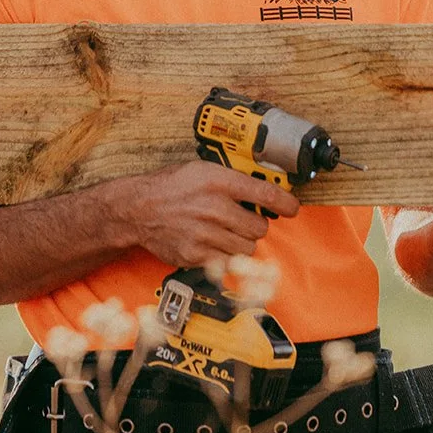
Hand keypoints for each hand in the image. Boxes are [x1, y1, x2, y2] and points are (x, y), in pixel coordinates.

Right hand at [126, 160, 299, 267]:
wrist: (139, 208)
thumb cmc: (171, 186)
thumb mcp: (202, 169)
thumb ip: (232, 180)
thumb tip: (262, 191)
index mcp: (219, 181)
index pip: (265, 194)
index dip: (286, 203)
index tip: (292, 208)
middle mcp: (214, 208)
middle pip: (260, 227)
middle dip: (256, 225)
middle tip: (244, 221)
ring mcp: (206, 234)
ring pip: (247, 248)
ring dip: (243, 242)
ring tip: (227, 232)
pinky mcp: (197, 255)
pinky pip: (228, 262)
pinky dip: (226, 256)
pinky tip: (214, 243)